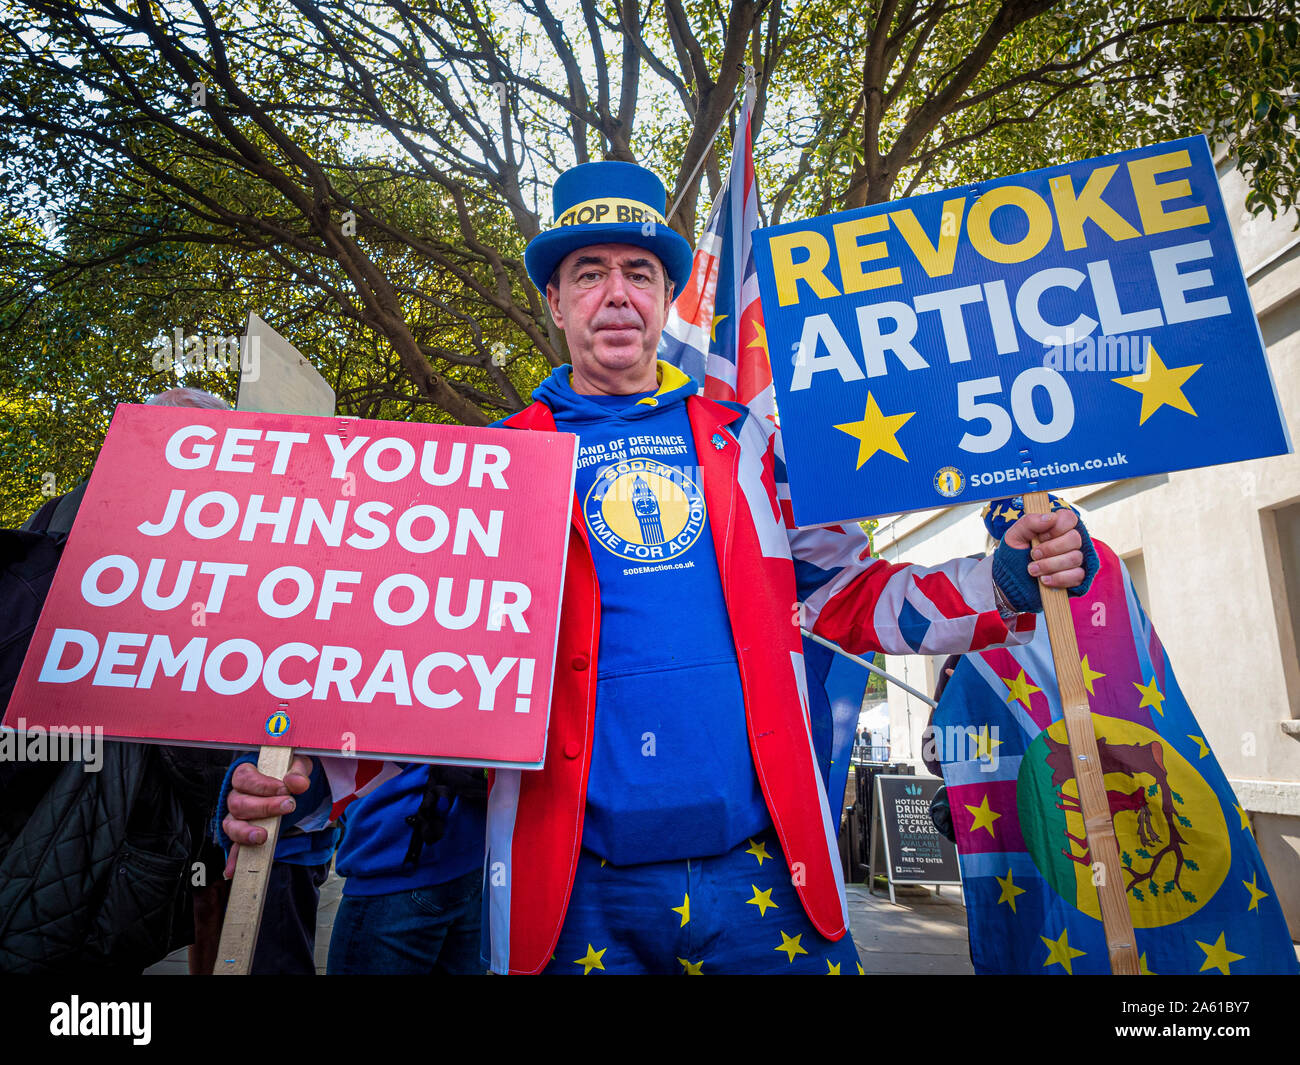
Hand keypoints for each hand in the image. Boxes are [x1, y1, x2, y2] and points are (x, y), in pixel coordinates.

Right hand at [221, 754, 314, 877]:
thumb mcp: (296, 765)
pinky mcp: (244, 837)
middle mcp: (236, 797)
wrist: (289, 790)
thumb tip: (297, 783)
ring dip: (245, 833)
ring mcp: (238, 819)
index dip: (262, 785)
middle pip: (238, 803)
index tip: (284, 789)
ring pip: (231, 826)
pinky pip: (235, 849)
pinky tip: (233, 871)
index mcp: (245, 776)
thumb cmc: (288, 774)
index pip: (244, 778)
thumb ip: (297, 771)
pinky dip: (234, 860)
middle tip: (288, 806)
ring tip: (262, 837)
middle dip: (263, 807)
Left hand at [1003, 509, 1084, 589]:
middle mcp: (1069, 541)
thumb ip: (1030, 522)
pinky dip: (1058, 578)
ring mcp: (1074, 559)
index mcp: (1056, 526)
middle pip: (1074, 539)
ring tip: (1032, 569)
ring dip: (1050, 565)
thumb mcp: (1015, 535)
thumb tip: (1051, 517)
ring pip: (1075, 558)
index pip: (1069, 518)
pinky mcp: (1076, 577)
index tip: (1039, 537)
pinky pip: (1078, 576)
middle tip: (1033, 554)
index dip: (1056, 528)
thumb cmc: (1015, 553)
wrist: (1012, 579)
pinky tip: (1044, 579)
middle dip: (1050, 548)